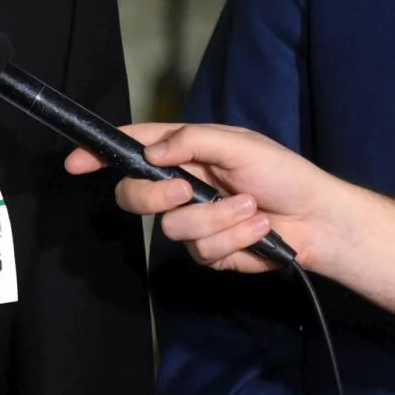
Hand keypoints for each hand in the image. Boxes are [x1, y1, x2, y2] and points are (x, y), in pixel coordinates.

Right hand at [64, 120, 358, 272]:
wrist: (319, 220)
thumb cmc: (283, 174)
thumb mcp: (239, 144)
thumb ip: (191, 142)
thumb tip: (151, 153)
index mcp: (184, 154)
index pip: (132, 149)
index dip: (99, 154)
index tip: (76, 161)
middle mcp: (182, 186)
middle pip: (134, 196)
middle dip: (155, 196)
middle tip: (187, 190)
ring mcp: (193, 221)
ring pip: (171, 227)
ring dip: (217, 219)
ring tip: (251, 210)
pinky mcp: (209, 252)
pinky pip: (201, 251)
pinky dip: (233, 239)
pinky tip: (257, 231)